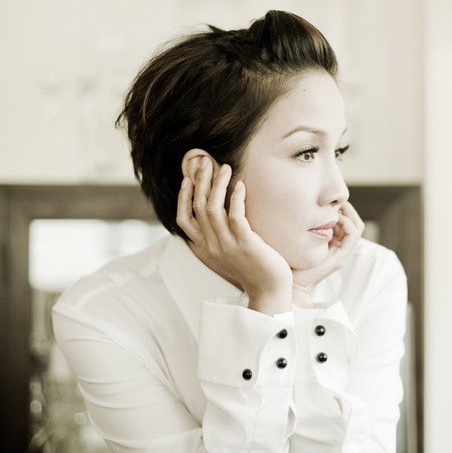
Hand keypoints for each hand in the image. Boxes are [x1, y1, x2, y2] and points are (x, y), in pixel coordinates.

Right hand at [177, 158, 292, 314]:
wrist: (269, 290)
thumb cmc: (251, 267)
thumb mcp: (227, 251)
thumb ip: (218, 234)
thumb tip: (216, 210)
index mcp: (204, 247)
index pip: (183, 219)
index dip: (183, 197)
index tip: (187, 178)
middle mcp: (211, 245)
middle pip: (198, 207)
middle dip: (200, 181)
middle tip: (205, 162)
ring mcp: (227, 245)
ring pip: (213, 208)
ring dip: (218, 184)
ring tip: (225, 167)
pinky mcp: (245, 244)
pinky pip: (235, 216)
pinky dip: (236, 198)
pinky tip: (240, 185)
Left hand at [291, 201, 363, 306]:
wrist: (290, 280)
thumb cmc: (290, 256)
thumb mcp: (300, 233)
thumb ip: (307, 221)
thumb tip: (307, 203)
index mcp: (332, 240)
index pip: (347, 219)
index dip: (341, 207)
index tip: (327, 200)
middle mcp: (339, 245)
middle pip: (354, 221)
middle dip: (347, 208)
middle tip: (334, 201)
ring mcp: (342, 252)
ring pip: (357, 227)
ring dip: (348, 213)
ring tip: (335, 207)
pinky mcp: (340, 257)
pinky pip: (353, 235)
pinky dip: (347, 223)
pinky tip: (334, 218)